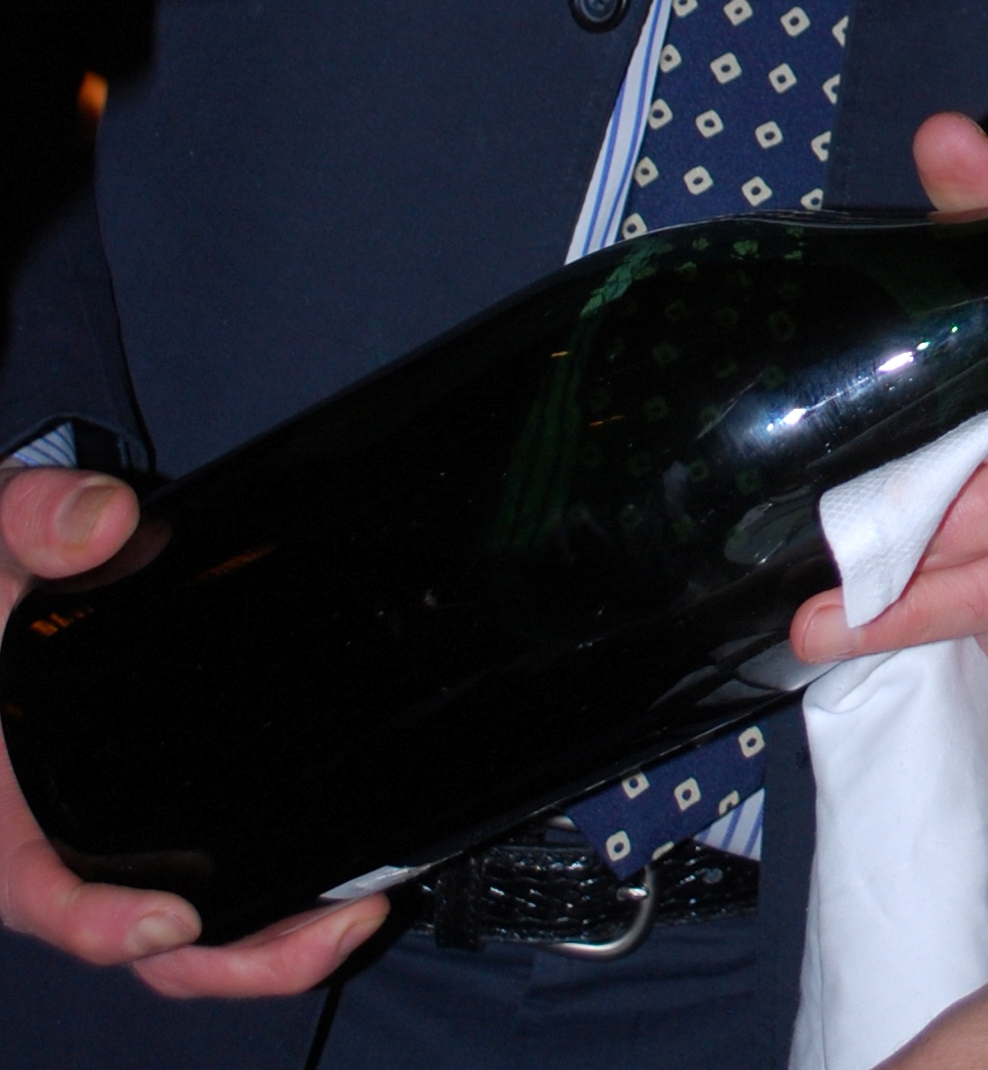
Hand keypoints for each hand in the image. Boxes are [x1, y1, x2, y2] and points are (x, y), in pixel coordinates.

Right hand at [0, 465, 387, 995]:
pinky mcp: (168, 823)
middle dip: (243, 958)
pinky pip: (221, 884)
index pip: (35, 891)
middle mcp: (57, 839)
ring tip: (365, 907)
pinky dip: (281, 895)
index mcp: (0, 806)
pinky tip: (351, 874)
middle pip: (142, 944)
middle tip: (342, 921)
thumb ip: (30, 519)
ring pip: (195, 933)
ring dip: (279, 939)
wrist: (9, 580)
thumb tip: (102, 523)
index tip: (169, 922)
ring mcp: (118, 841)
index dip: (94, 922)